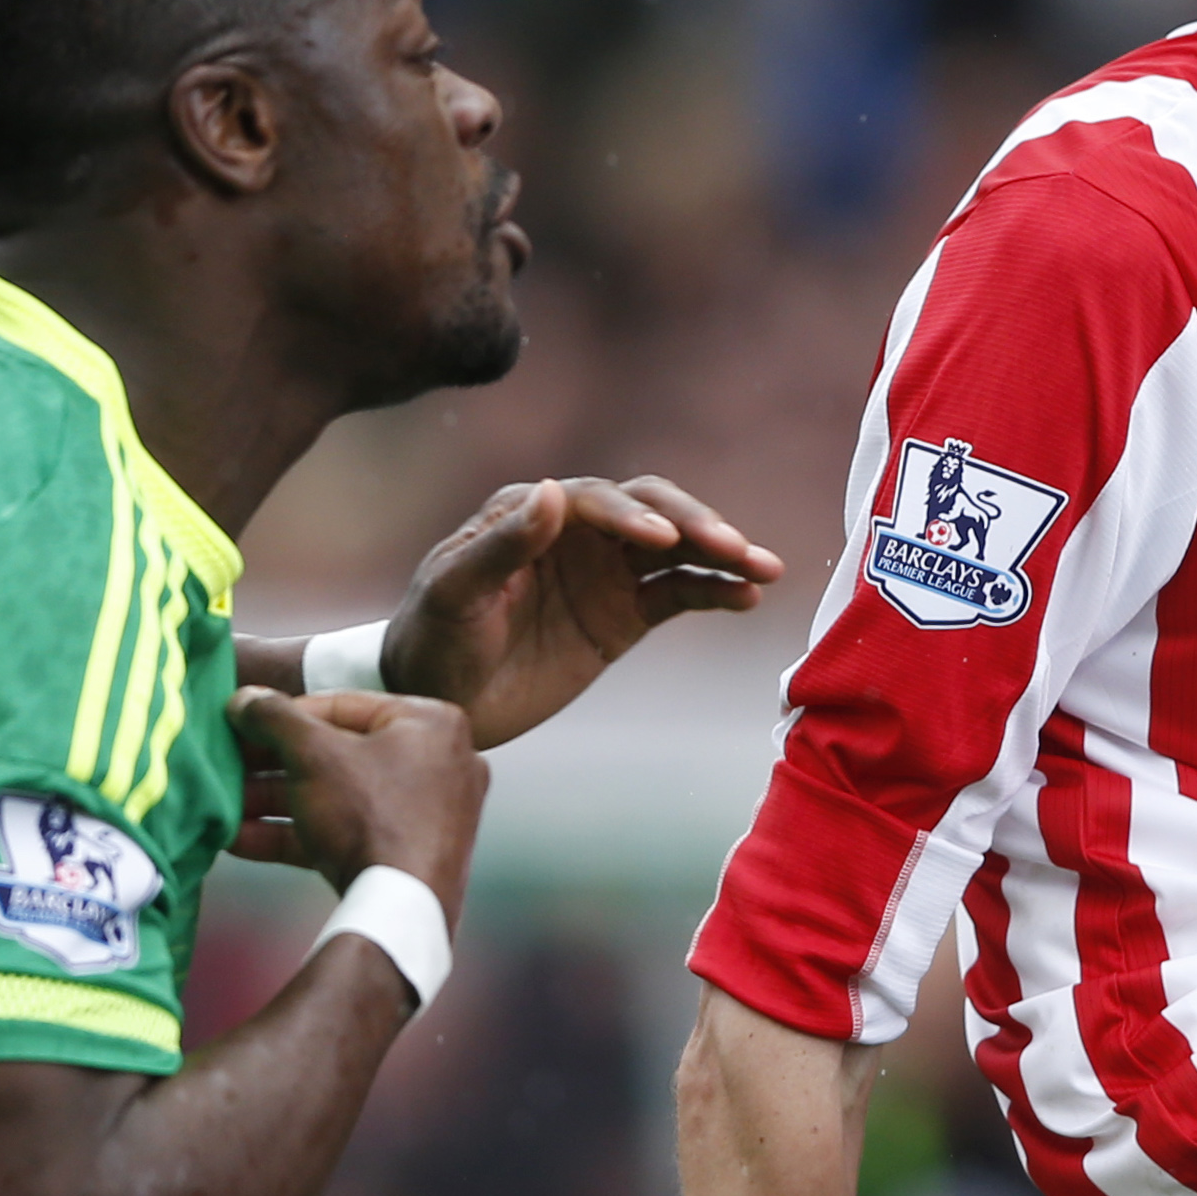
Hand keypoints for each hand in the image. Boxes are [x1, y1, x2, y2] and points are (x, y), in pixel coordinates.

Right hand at [224, 689, 485, 910]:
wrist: (402, 910)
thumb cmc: (369, 814)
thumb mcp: (313, 755)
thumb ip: (274, 718)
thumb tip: (243, 698)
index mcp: (431, 723)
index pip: (341, 705)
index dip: (282, 714)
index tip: (239, 721)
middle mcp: (439, 763)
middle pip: (336, 754)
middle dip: (271, 765)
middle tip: (226, 765)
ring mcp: (427, 814)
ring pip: (335, 797)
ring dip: (273, 801)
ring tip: (223, 805)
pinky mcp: (406, 857)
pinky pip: (346, 833)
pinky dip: (296, 834)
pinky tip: (238, 839)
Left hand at [379, 477, 783, 748]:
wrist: (438, 706)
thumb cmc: (432, 642)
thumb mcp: (454, 594)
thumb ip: (502, 546)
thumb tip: (554, 490)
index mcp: (530, 513)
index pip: (594, 500)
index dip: (631, 515)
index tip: (663, 539)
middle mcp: (576, 533)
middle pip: (650, 511)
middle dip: (695, 525)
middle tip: (734, 548)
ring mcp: (605, 574)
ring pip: (676, 550)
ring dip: (721, 555)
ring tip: (765, 570)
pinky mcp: (624, 616)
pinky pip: (679, 595)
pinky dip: (714, 594)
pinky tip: (746, 598)